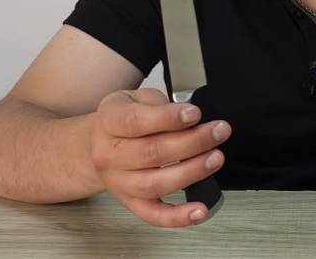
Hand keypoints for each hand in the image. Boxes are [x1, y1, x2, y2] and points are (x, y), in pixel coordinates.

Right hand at [89, 88, 231, 226]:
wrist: (97, 143)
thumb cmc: (123, 119)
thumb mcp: (136, 98)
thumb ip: (160, 105)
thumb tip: (190, 118)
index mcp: (109, 122)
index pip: (136, 122)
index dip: (168, 118)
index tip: (195, 114)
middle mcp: (109, 155)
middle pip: (151, 153)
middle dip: (192, 142)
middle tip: (218, 132)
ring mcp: (119, 182)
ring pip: (155, 184)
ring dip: (190, 173)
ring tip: (214, 159)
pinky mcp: (131, 202)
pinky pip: (153, 215)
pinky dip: (177, 217)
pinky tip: (199, 210)